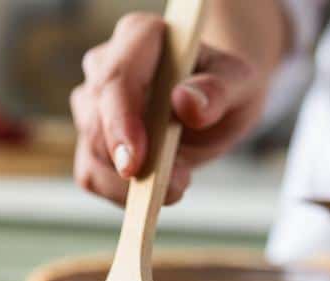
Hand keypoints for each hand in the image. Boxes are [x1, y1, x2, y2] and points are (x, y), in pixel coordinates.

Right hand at [70, 12, 262, 205]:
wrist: (211, 105)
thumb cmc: (223, 87)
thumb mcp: (240, 83)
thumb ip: (219, 89)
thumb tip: (186, 101)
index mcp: (139, 37)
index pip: (116, 79)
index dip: (120, 122)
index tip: (135, 164)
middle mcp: (104, 65)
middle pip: (97, 121)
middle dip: (134, 163)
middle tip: (180, 184)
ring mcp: (91, 104)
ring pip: (92, 152)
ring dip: (131, 184)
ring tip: (179, 181)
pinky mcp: (90, 140)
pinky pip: (91, 175)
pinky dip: (121, 194)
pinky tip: (154, 189)